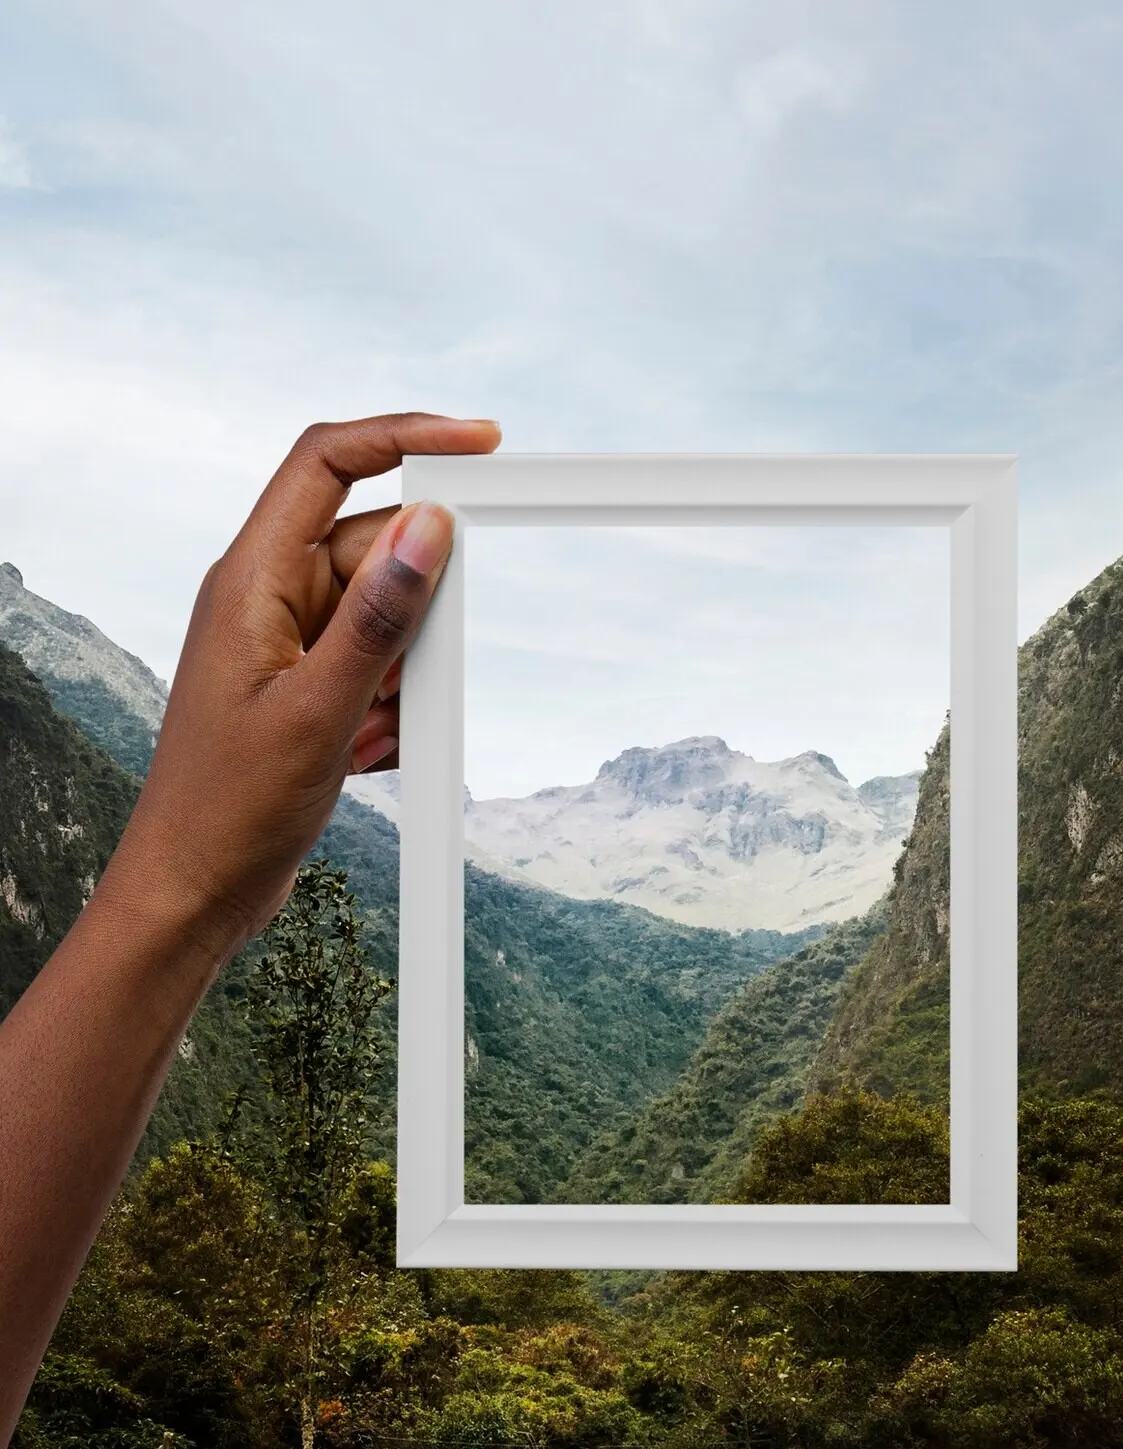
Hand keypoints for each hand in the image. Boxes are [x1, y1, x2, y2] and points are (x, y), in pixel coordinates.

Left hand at [108, 412, 500, 961]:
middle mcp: (266, 596)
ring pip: (382, 619)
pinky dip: (387, 711)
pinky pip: (373, 669)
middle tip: (408, 677)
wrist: (195, 889)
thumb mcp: (320, 711)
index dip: (405, 436)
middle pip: (372, 549)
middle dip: (414, 612)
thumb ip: (380, 617)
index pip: (328, 462)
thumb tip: (431, 529)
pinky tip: (361, 757)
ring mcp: (285, 642)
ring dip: (400, 677)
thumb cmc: (230, 808)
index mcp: (251, 578)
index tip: (480, 444)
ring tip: (366, 737)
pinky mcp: (304, 686)